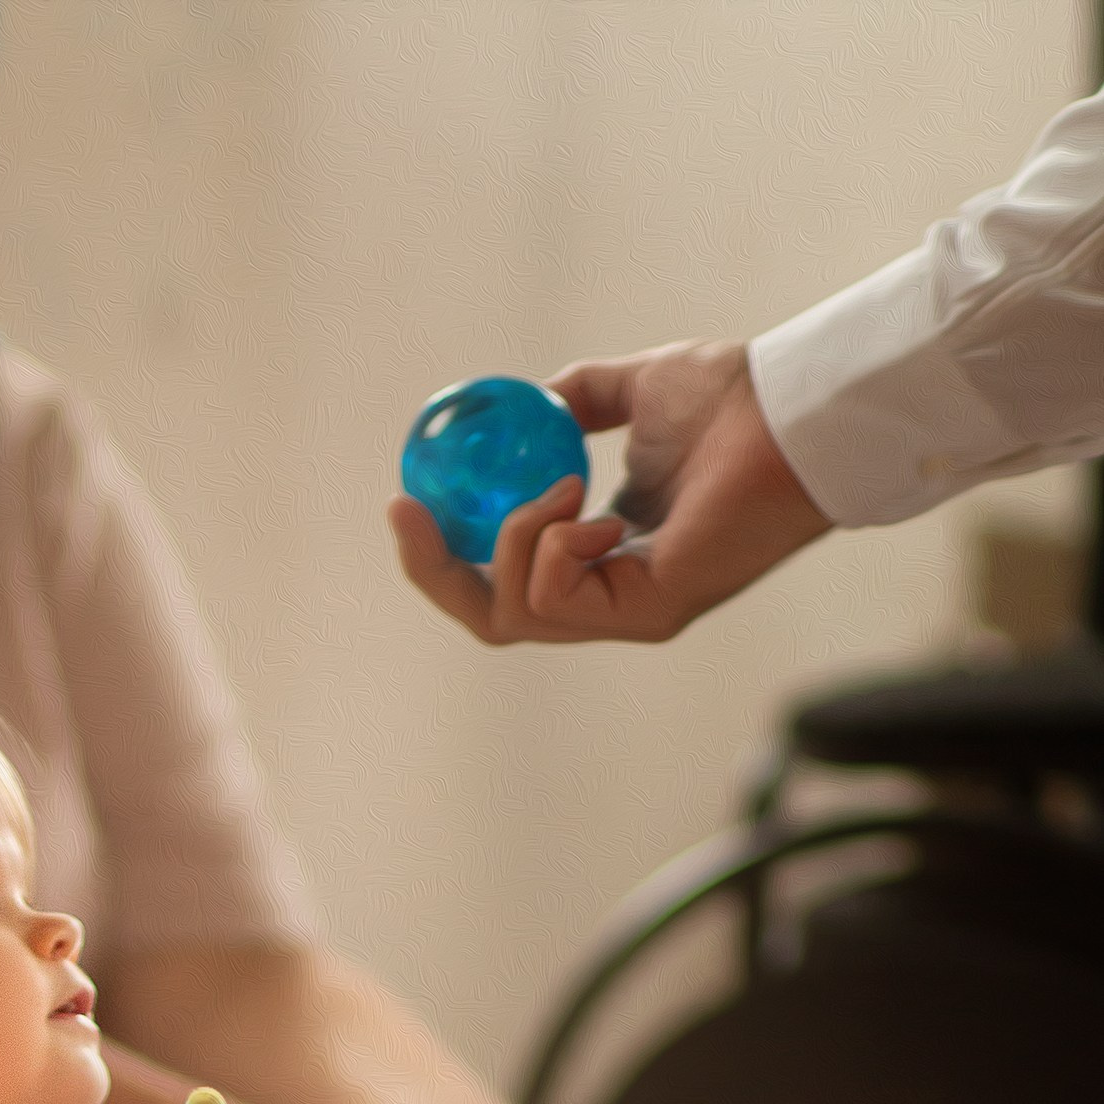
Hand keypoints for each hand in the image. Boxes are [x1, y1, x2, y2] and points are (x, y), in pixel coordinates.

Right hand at [390, 342, 827, 643]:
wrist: (794, 410)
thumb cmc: (737, 399)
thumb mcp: (637, 387)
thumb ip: (578, 401)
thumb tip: (524, 401)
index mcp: (604, 555)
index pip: (504, 580)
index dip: (446, 552)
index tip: (408, 499)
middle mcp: (612, 596)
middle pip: (490, 616)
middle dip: (436, 571)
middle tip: (409, 514)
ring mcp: (630, 614)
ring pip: (515, 614)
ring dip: (513, 542)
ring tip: (560, 484)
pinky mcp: (649, 613)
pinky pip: (555, 600)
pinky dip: (551, 549)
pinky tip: (587, 508)